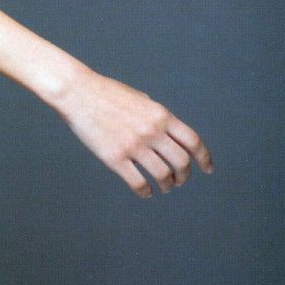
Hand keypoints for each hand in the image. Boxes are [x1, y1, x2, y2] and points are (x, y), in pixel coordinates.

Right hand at [53, 66, 213, 197]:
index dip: (204, 157)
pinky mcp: (115, 158)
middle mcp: (151, 131)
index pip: (192, 141)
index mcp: (160, 115)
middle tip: (180, 181)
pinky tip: (146, 192)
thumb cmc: (106, 93)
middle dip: (184, 175)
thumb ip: (155, 115)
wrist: (77, 92)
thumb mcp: (139, 98)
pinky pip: (138, 182)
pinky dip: (146, 191)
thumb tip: (166, 129)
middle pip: (181, 162)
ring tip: (165, 187)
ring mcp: (134, 146)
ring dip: (167, 185)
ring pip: (162, 175)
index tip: (207, 169)